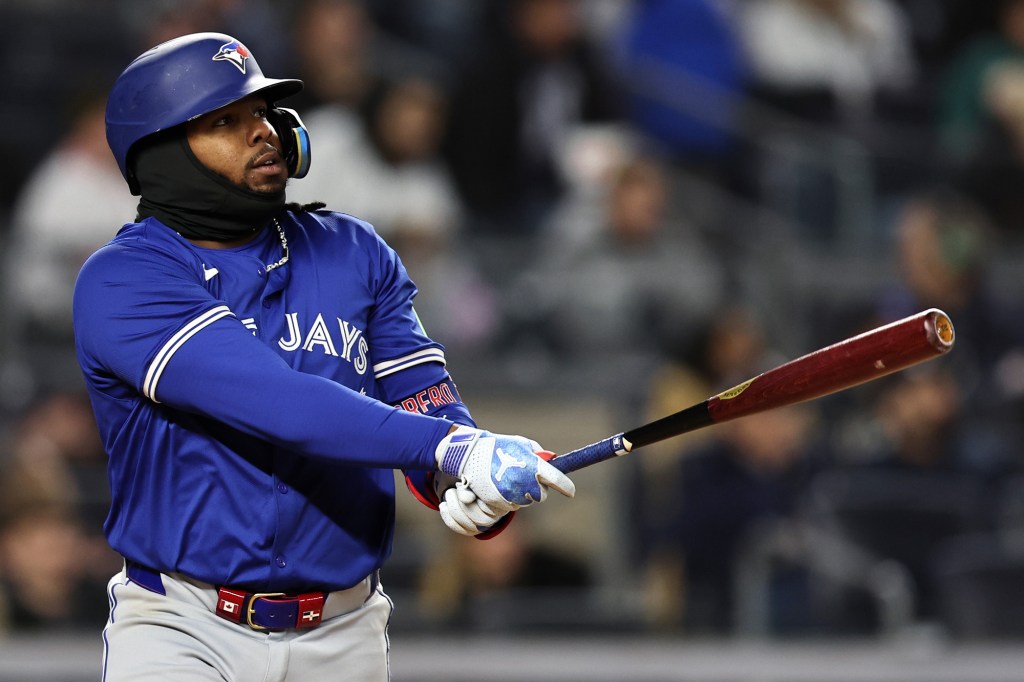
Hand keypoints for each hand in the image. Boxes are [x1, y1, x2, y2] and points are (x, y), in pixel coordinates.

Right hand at [434, 426, 574, 532]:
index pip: (556, 479)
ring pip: (523, 504)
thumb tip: (553, 463)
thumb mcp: (521, 444)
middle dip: (536, 489)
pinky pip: (507, 508)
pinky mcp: (495, 502)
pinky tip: (497, 488)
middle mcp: (522, 482)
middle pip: (540, 496)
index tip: (570, 491)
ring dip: (520, 496)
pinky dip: (504, 501)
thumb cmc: (498, 446)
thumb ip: (538, 454)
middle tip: (524, 478)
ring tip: (507, 480)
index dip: (565, 486)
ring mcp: (508, 494)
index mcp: (532, 465)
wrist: (468, 453)